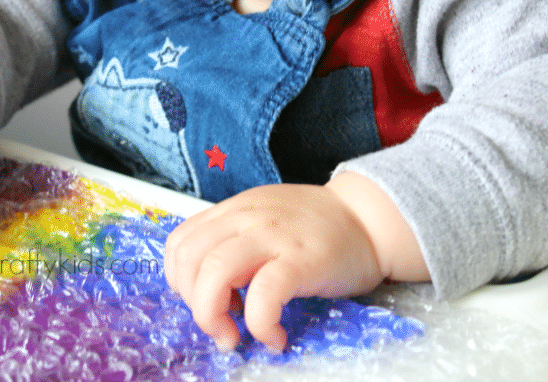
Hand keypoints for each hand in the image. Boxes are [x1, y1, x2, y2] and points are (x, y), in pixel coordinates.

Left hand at [165, 181, 384, 352]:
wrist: (368, 218)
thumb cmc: (317, 227)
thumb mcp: (264, 218)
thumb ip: (233, 241)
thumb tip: (205, 289)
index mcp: (234, 210)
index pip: (179, 243)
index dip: (180, 281)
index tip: (202, 301)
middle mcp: (246, 218)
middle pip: (189, 260)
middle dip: (194, 305)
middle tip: (219, 327)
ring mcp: (273, 237)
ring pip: (215, 273)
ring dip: (213, 317)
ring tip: (236, 336)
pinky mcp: (301, 260)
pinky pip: (263, 296)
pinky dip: (260, 325)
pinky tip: (273, 337)